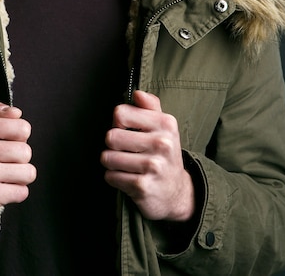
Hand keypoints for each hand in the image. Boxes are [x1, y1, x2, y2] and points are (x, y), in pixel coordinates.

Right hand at [0, 103, 36, 225]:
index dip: (19, 137)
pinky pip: (23, 192)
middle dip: (19, 160)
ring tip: (2, 177)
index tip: (4, 143)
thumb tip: (16, 112)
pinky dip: (16, 193)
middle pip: (26, 151)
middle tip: (2, 163)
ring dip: (20, 177)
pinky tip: (1, 190)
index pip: (23, 128)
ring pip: (28, 172)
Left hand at [101, 90, 193, 220]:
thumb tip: (137, 93)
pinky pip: (110, 176)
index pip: (120, 113)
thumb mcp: (163, 126)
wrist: (177, 192)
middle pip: (111, 136)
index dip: (118, 122)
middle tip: (125, 150)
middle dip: (112, 145)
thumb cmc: (163, 153)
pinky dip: (114, 177)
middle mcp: (162, 143)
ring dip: (111, 162)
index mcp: (165, 123)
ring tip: (125, 164)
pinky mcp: (142, 186)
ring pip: (107, 157)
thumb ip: (150, 106)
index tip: (126, 130)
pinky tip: (127, 177)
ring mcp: (152, 166)